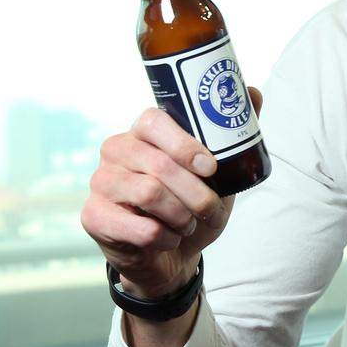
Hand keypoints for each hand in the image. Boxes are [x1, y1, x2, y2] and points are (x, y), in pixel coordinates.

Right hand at [81, 86, 262, 299]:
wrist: (171, 254)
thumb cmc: (192, 205)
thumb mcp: (219, 173)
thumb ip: (232, 133)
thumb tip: (253, 91)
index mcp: (143, 131)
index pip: (154, 121)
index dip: (184, 144)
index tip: (210, 168)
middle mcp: (116, 149)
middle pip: (159, 164)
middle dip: (195, 193)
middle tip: (208, 208)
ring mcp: (100, 181)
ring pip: (149, 194)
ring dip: (181, 216)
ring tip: (188, 222)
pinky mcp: (93, 216)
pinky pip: (140, 228)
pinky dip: (166, 238)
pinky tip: (167, 238)